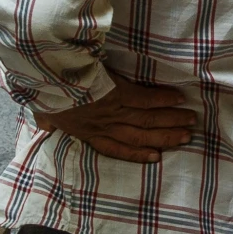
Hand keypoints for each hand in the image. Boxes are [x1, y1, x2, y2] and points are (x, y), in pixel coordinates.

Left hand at [33, 74, 198, 163]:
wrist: (45, 76)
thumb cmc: (43, 93)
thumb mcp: (42, 112)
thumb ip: (46, 120)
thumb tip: (44, 124)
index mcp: (86, 131)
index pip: (115, 148)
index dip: (136, 154)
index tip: (155, 156)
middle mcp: (104, 124)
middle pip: (139, 136)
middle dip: (164, 138)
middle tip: (185, 138)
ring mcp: (113, 110)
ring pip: (147, 119)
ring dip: (170, 121)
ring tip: (190, 121)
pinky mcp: (118, 92)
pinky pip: (145, 99)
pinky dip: (163, 99)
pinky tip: (179, 99)